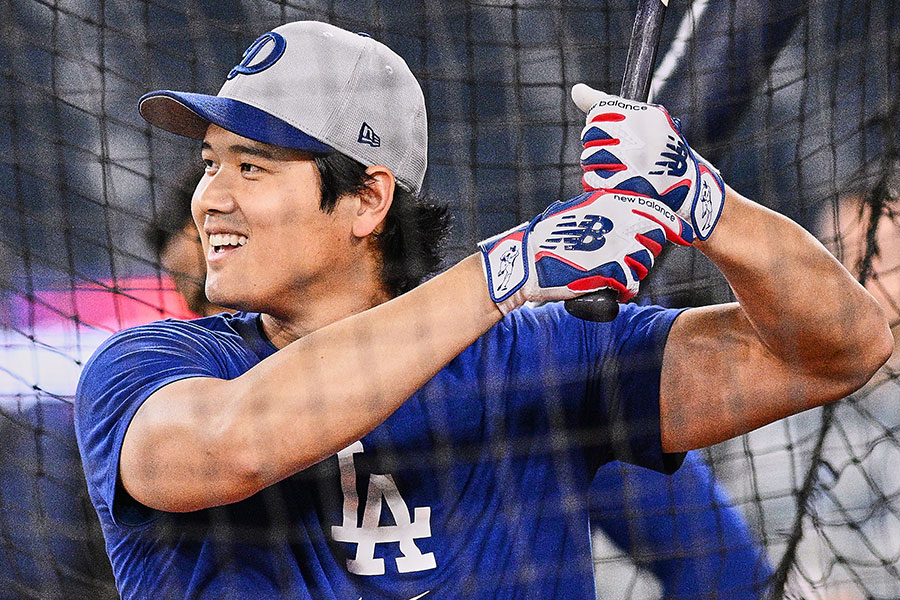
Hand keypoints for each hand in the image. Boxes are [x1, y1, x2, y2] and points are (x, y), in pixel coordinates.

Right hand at [478, 190, 691, 313]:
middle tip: (630, 261)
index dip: (673, 225)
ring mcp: (615, 246)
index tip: (683, 235)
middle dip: (647, 252)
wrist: (526, 262)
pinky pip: (632, 283)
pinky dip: (627, 290)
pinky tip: (617, 292)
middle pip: (654, 239)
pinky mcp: (609, 271)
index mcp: (611, 202)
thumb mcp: (574, 211)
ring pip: (644, 262)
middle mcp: (618, 221)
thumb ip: (598, 208)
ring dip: (635, 272)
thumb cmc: (546, 237)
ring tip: (617, 277)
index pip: (656, 211)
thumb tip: (616, 207)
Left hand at [573, 84, 724, 240]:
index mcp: (641, 115)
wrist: (686, 186)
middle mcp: (635, 135)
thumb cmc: (659, 148)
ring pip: (590, 158)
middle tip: (620, 152)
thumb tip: (576, 90)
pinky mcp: (621, 184)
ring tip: (622, 168)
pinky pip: (593, 179)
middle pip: (591, 135)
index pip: (599, 113)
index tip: (614, 131)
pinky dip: (600, 182)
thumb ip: (604, 104)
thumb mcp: (641, 118)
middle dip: (599, 144)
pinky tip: (618, 182)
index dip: (602, 123)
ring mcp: (628, 161)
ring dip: (599, 164)